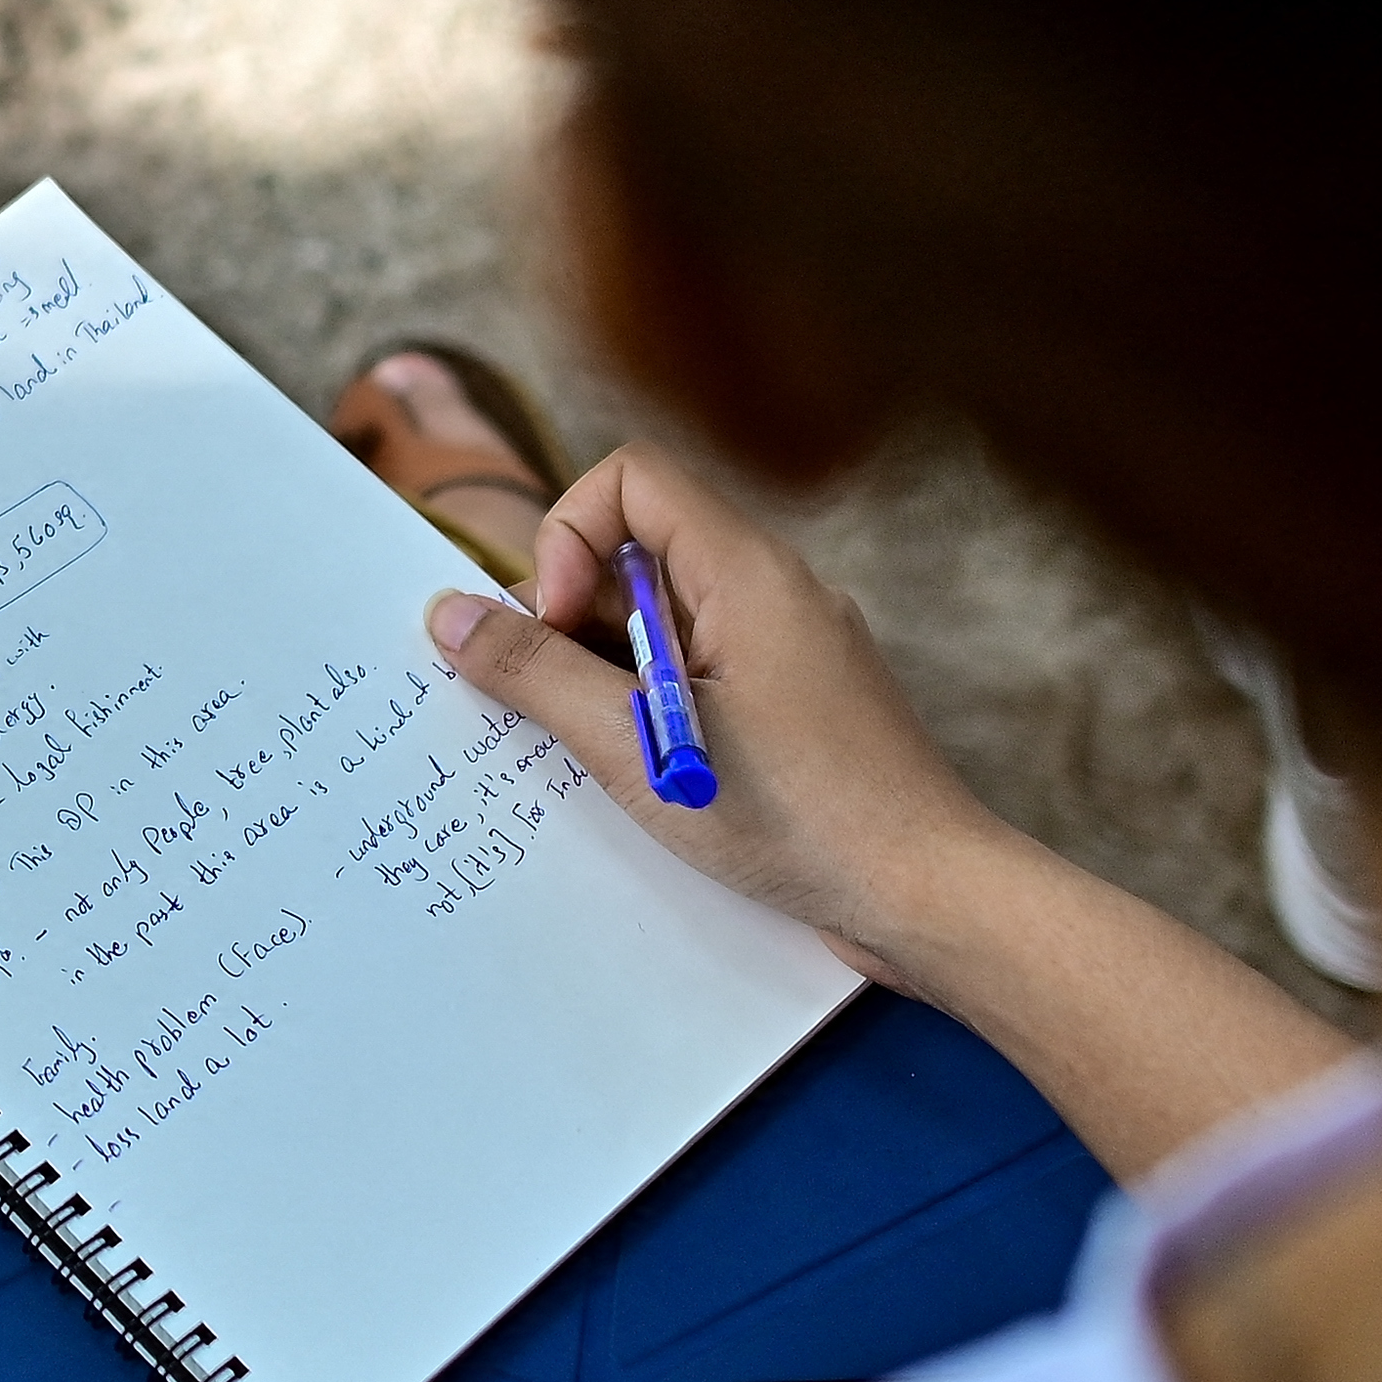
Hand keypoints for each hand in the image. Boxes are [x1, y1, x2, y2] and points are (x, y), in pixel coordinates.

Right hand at [419, 443, 1021, 987]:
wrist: (935, 901)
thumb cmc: (801, 819)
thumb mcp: (641, 749)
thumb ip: (536, 674)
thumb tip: (447, 615)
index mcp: (749, 572)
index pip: (630, 479)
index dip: (568, 536)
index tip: (556, 627)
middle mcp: (775, 592)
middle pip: (638, 553)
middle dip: (574, 620)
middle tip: (563, 708)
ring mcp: (791, 650)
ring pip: (664, 622)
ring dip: (610, 677)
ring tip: (606, 758)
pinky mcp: (797, 706)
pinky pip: (700, 672)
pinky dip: (655, 710)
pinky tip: (651, 782)